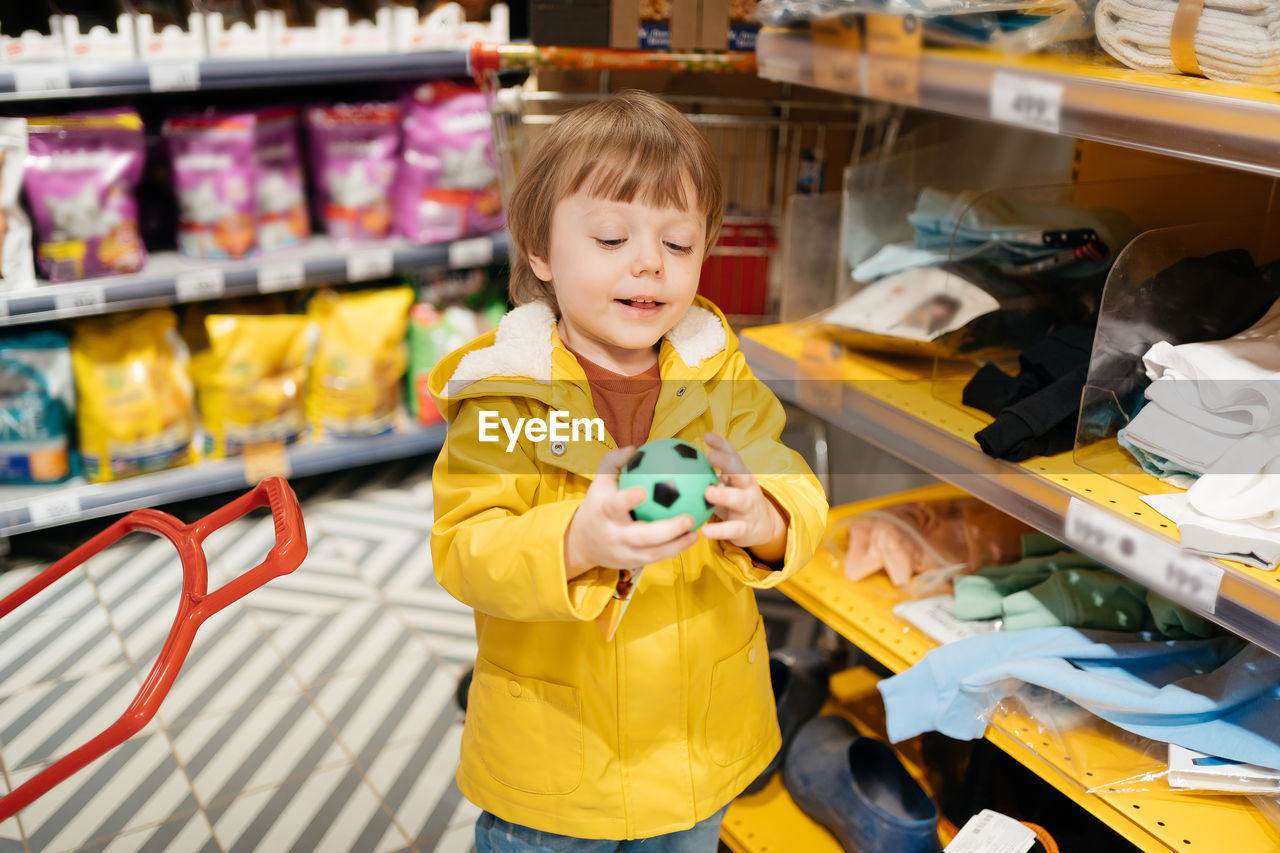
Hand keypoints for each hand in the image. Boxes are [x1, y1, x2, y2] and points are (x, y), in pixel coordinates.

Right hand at [564, 446, 699, 579]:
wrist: (582, 542)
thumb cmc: (597, 503)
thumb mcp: (599, 482)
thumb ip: (614, 462)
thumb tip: (636, 447)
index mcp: (604, 511)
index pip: (616, 505)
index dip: (629, 499)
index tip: (644, 491)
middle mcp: (614, 534)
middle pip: (641, 536)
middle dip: (667, 530)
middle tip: (689, 518)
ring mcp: (622, 552)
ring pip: (652, 553)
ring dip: (676, 545)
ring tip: (696, 534)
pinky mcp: (631, 563)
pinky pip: (656, 558)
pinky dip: (674, 550)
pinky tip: (691, 539)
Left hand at [700, 433, 786, 558]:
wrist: (763, 527)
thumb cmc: (734, 502)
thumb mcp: (725, 486)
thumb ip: (705, 475)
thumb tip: (675, 462)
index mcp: (740, 475)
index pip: (733, 456)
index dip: (722, 445)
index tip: (707, 436)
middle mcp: (747, 488)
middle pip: (740, 472)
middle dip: (726, 462)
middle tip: (710, 456)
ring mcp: (749, 507)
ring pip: (739, 499)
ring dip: (724, 495)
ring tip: (708, 493)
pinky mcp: (746, 528)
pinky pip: (733, 529)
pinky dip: (720, 530)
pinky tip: (705, 531)